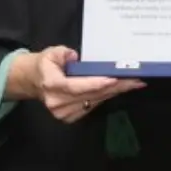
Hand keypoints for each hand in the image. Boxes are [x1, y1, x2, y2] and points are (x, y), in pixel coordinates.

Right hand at [7, 46, 144, 122]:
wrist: (34, 82)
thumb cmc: (45, 65)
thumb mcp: (52, 52)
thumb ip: (64, 54)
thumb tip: (76, 58)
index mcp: (51, 85)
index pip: (76, 86)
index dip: (96, 83)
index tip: (115, 78)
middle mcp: (58, 103)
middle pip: (91, 95)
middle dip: (115, 87)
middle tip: (136, 79)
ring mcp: (64, 113)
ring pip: (95, 101)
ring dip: (115, 92)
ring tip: (133, 83)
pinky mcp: (70, 118)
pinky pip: (93, 106)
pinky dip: (106, 97)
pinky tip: (120, 89)